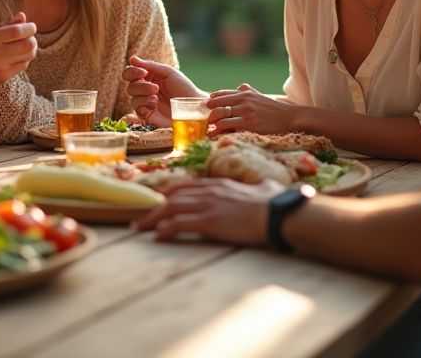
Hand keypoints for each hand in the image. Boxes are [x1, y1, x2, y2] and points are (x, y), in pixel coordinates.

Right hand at [0, 12, 36, 105]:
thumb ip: (8, 24)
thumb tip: (22, 16)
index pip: (16, 31)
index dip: (29, 28)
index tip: (31, 27)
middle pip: (27, 45)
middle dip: (32, 38)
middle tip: (30, 36)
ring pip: (29, 55)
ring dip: (32, 48)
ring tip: (26, 44)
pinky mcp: (4, 77)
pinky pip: (24, 65)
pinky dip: (26, 58)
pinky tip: (19, 55)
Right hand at [122, 56, 202, 127]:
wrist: (194, 107)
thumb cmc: (184, 88)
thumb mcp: (169, 72)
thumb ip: (150, 66)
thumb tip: (132, 59)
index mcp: (149, 78)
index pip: (130, 74)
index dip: (132, 72)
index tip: (143, 73)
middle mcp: (145, 91)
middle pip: (130, 87)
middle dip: (141, 86)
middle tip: (156, 88)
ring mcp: (146, 104)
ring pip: (132, 99)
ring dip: (143, 96)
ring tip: (157, 98)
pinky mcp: (148, 116)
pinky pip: (137, 110)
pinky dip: (144, 106)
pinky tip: (154, 106)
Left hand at [135, 178, 280, 244]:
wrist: (279, 214)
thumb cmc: (276, 204)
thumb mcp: (266, 188)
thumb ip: (262, 185)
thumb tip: (268, 184)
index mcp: (219, 184)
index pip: (186, 186)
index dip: (169, 194)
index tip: (158, 202)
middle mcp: (209, 190)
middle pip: (172, 195)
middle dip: (155, 206)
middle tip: (142, 217)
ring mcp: (208, 204)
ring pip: (170, 208)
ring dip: (153, 219)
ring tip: (141, 229)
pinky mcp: (209, 220)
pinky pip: (179, 223)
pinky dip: (165, 230)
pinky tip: (158, 237)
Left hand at [208, 84, 302, 134]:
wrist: (288, 117)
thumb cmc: (273, 108)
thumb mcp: (260, 95)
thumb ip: (248, 90)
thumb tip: (239, 86)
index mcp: (245, 93)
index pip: (223, 94)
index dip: (212, 100)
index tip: (207, 106)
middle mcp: (244, 100)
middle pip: (218, 104)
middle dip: (209, 112)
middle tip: (206, 120)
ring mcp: (246, 112)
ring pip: (221, 115)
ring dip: (212, 123)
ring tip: (208, 129)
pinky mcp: (248, 124)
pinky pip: (227, 125)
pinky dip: (218, 130)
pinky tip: (215, 134)